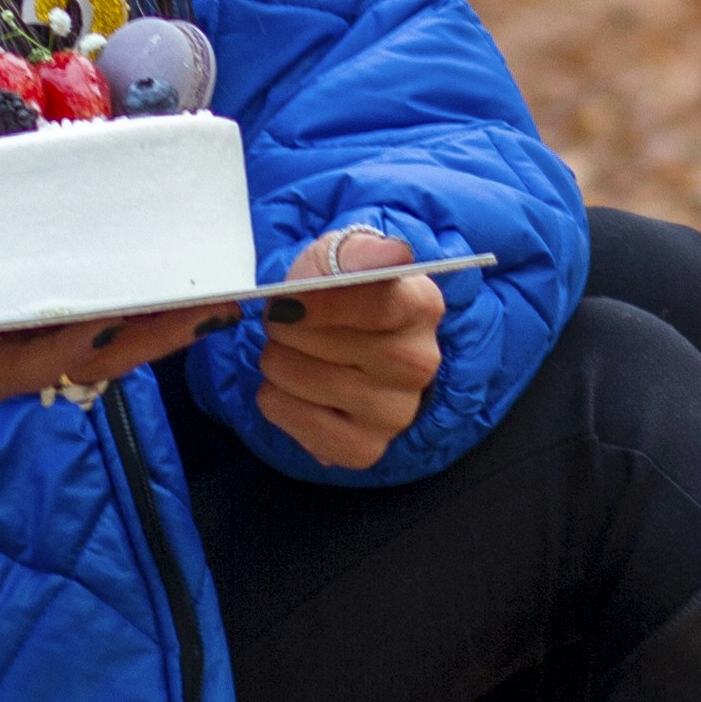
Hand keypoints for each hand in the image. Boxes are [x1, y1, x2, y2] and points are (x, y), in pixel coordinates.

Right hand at [0, 296, 229, 485]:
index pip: (57, 351)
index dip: (109, 333)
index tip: (159, 311)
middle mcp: (1, 361)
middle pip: (94, 343)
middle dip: (155, 323)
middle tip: (219, 297)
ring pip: (83, 331)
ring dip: (139, 310)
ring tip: (197, 284)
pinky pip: (49, 313)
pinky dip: (91, 295)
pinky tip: (116, 272)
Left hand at [255, 230, 441, 475]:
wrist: (342, 337)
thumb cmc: (340, 291)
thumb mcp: (343, 256)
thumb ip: (362, 253)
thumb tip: (396, 253)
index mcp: (422, 306)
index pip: (375, 305)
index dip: (319, 302)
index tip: (285, 299)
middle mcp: (420, 364)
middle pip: (328, 344)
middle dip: (287, 327)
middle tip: (288, 321)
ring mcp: (396, 412)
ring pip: (301, 380)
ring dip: (277, 361)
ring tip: (292, 351)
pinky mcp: (364, 448)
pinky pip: (294, 421)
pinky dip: (277, 400)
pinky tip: (293, 388)